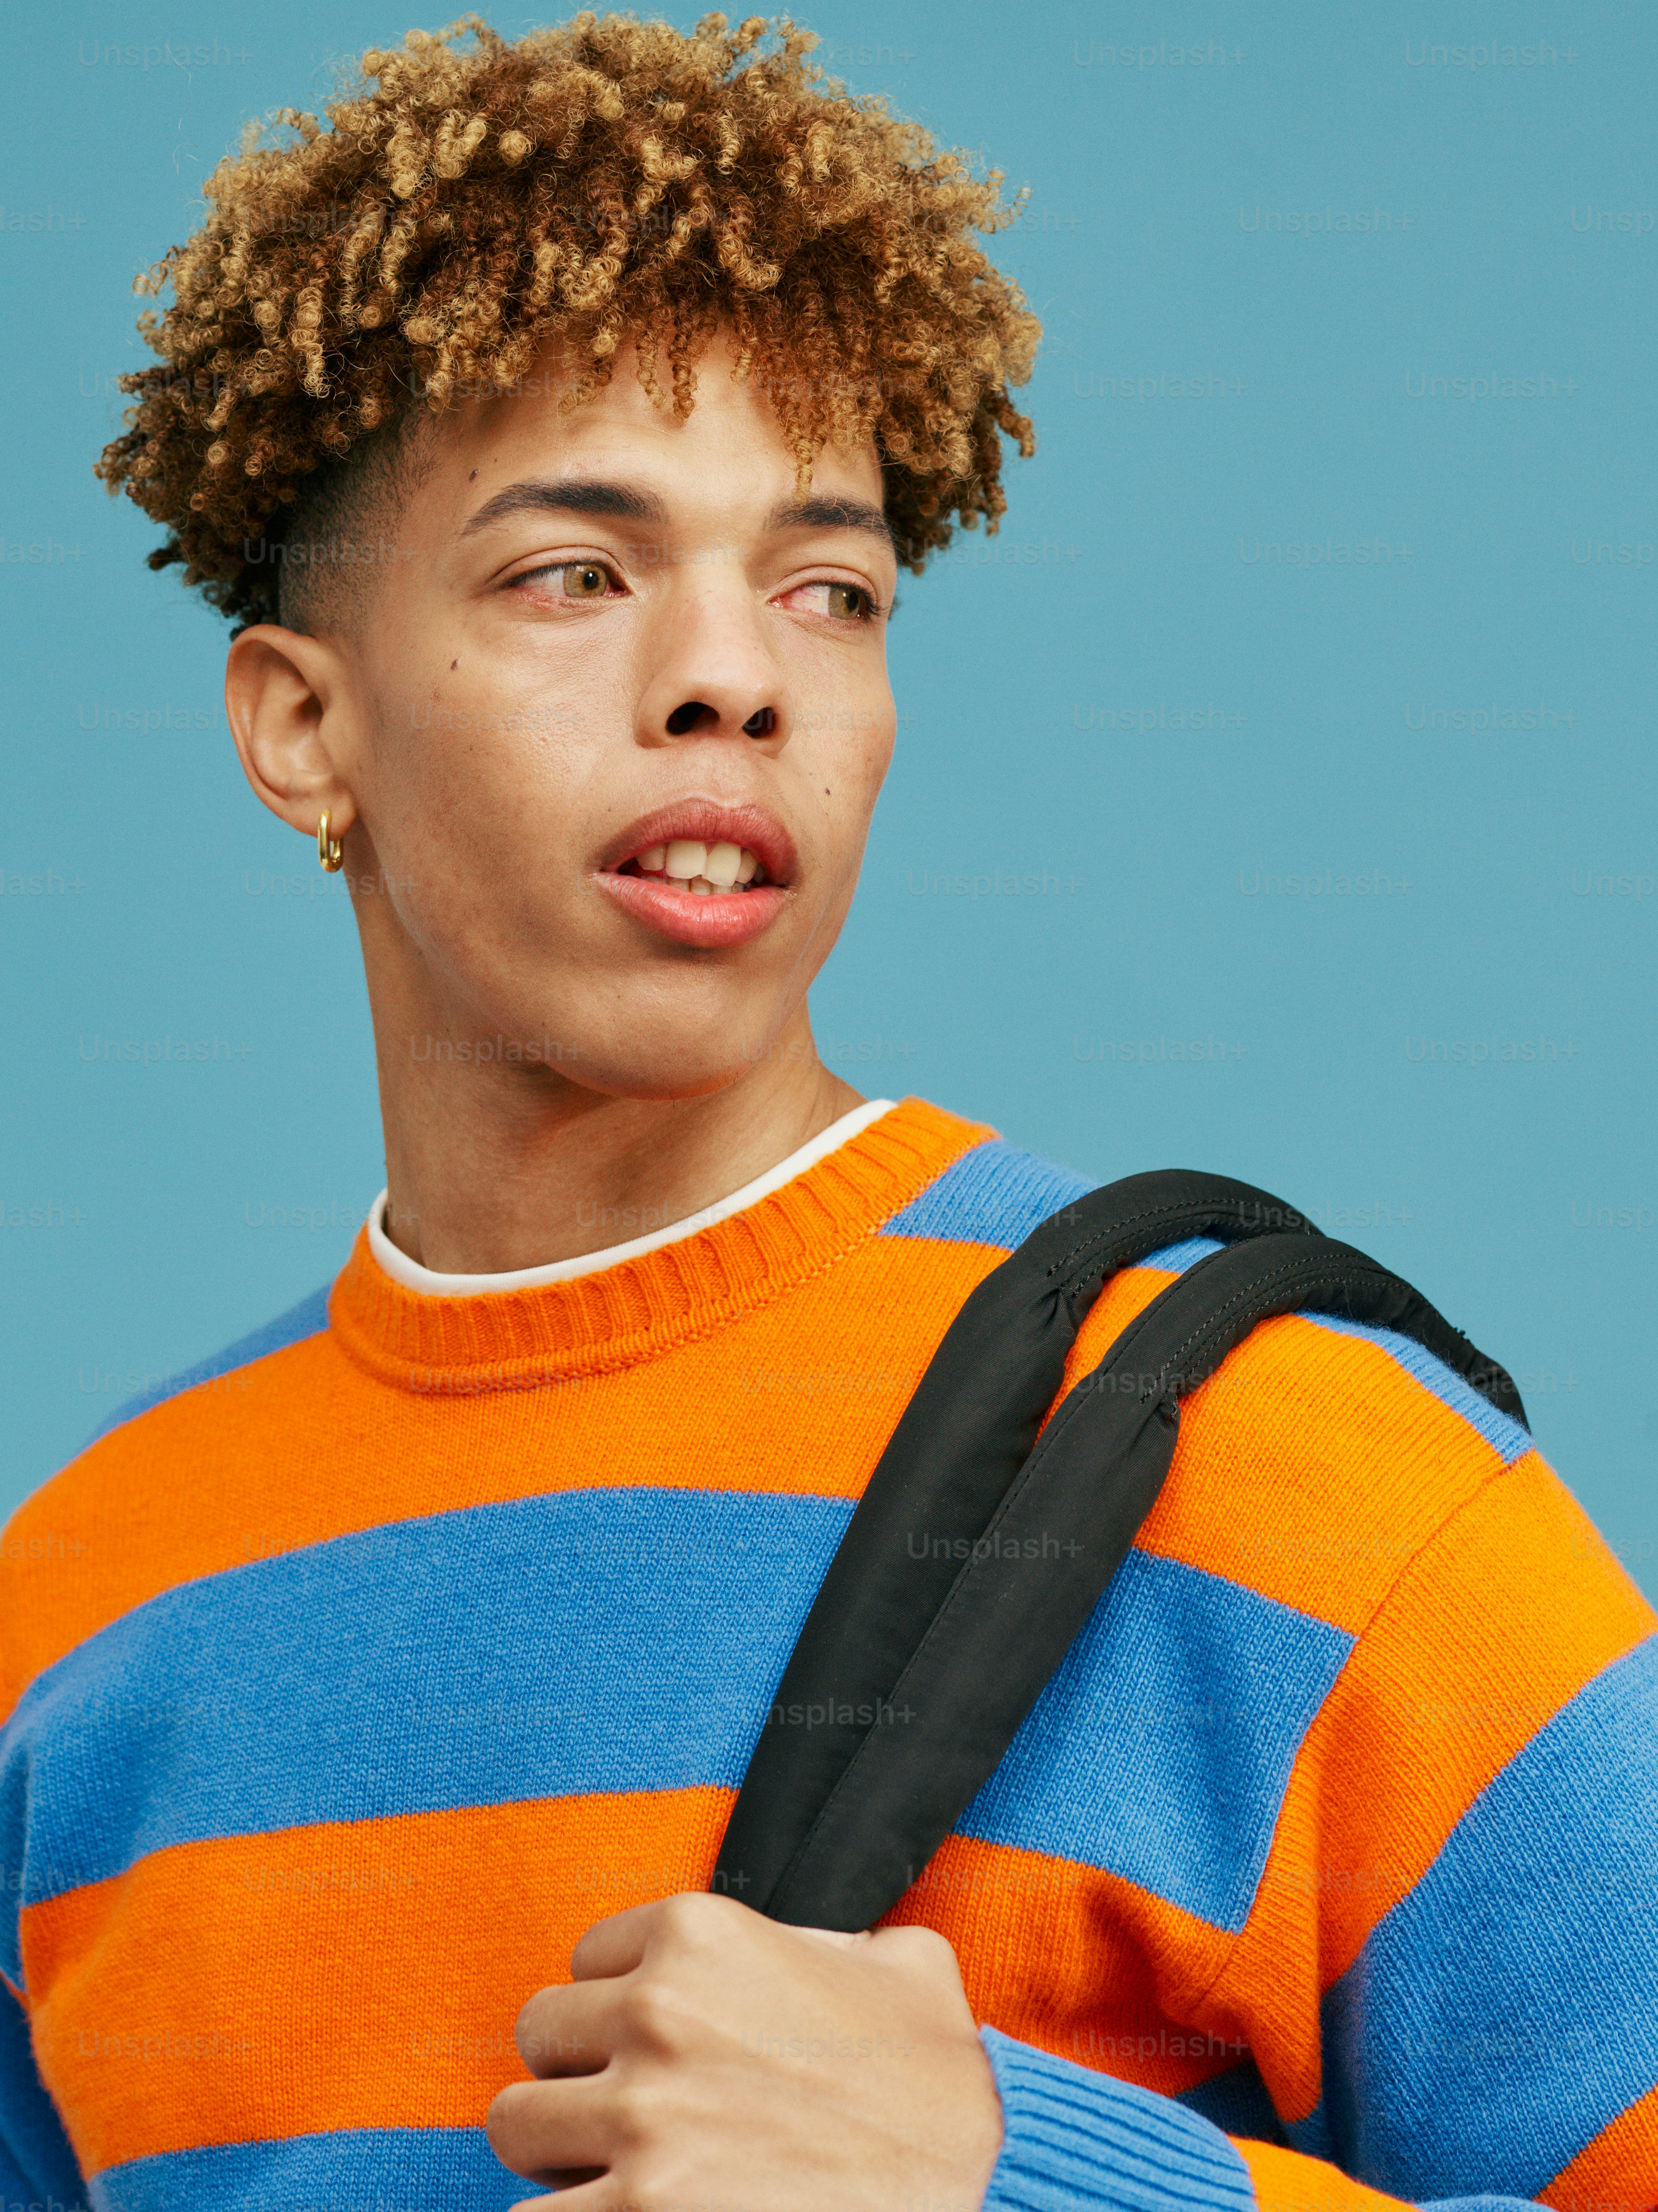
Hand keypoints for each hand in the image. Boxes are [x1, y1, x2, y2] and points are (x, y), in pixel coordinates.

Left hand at [484, 1890, 1004, 2211]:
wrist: (977, 2187)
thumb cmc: (937, 2088)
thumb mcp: (897, 1964)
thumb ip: (830, 1938)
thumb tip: (817, 1946)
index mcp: (703, 1936)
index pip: (585, 1957)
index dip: (617, 2003)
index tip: (652, 2041)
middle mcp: (657, 2014)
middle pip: (537, 2034)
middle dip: (579, 2073)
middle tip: (629, 2109)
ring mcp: (639, 2120)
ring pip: (516, 2125)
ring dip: (562, 2152)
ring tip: (616, 2171)